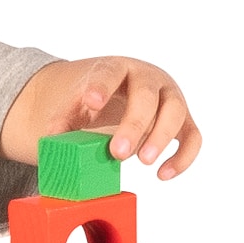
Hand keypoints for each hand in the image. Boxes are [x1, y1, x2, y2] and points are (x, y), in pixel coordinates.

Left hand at [9, 55, 200, 176]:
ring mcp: (170, 97)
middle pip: (147, 95)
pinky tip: (163, 175)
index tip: (91, 103)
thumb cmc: (96, 102)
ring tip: (143, 162)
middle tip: (117, 152)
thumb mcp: (75, 107)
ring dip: (161, 137)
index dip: (101, 87)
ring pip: (176, 111)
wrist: (119, 96)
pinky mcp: (184, 121)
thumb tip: (50, 139)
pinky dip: (183, 157)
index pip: (110, 72)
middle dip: (134, 124)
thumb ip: (62, 121)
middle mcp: (148, 78)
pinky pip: (193, 137)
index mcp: (117, 68)